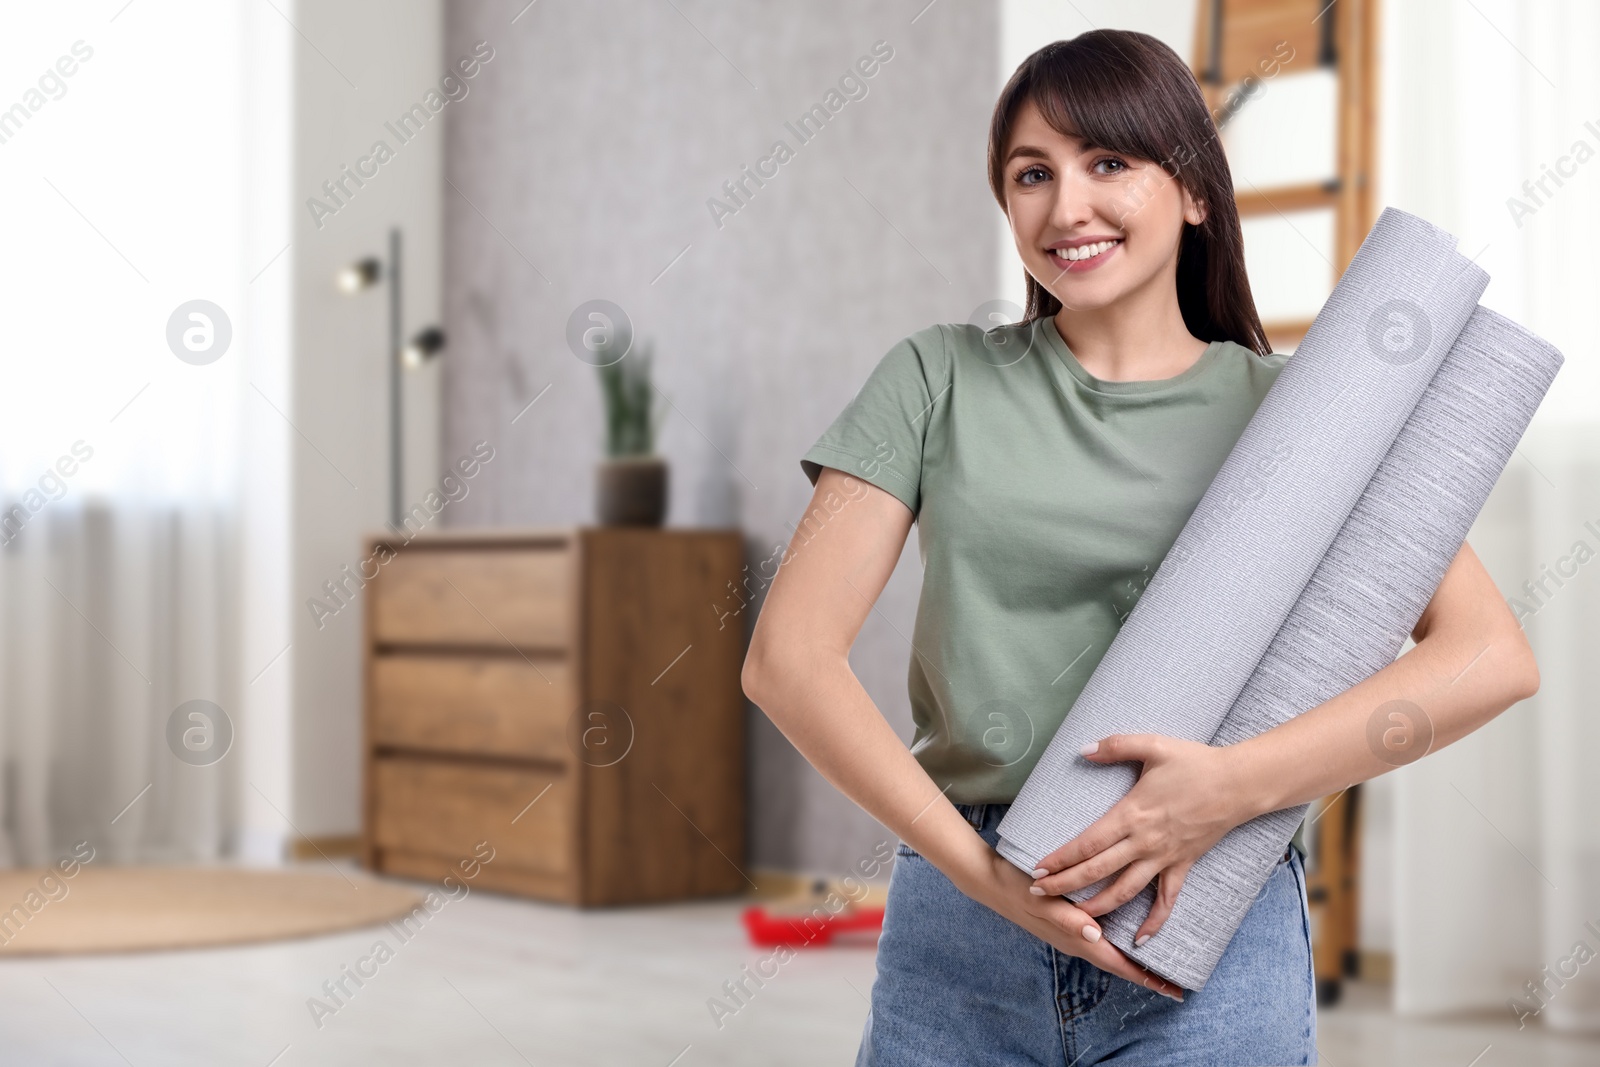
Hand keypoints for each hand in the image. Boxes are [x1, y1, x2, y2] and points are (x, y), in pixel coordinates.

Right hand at [967, 849, 1184, 1000]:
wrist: (989, 880)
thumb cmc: (1016, 887)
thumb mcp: (1040, 900)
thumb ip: (1066, 918)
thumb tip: (1095, 934)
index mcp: (1074, 937)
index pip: (1116, 963)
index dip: (1145, 977)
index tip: (1172, 989)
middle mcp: (1075, 940)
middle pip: (1117, 963)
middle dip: (1145, 974)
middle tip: (1175, 983)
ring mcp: (1070, 932)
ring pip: (1109, 952)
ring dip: (1133, 961)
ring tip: (1156, 964)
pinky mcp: (1066, 921)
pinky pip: (1099, 939)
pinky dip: (1117, 943)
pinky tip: (1123, 934)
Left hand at [1028, 734, 1252, 944]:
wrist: (1239, 784)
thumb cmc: (1195, 763)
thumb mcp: (1153, 745)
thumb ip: (1115, 746)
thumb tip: (1082, 750)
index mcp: (1131, 814)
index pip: (1087, 844)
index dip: (1061, 858)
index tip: (1038, 869)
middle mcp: (1144, 842)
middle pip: (1097, 871)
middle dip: (1066, 885)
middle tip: (1039, 894)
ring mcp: (1164, 857)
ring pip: (1125, 891)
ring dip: (1099, 907)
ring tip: (1076, 918)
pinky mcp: (1184, 865)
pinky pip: (1167, 900)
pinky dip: (1154, 922)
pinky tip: (1141, 940)